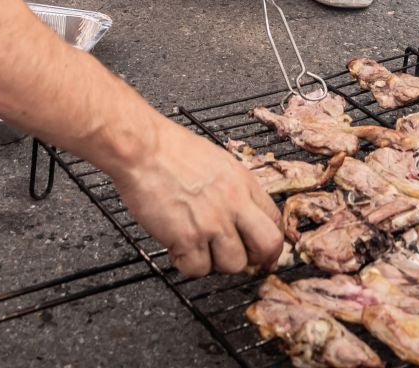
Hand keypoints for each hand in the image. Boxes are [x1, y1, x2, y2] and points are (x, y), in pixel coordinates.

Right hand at [111, 118, 282, 277]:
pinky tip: (177, 247)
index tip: (262, 251)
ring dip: (215, 262)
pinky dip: (186, 263)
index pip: (275, 221)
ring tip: (198, 247)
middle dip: (256, 258)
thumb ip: (234, 188)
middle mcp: (234, 203)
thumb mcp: (218, 161)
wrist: (143, 149)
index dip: (269, 242)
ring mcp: (212, 222)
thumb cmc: (170, 149)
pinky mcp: (187, 238)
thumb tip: (240, 212)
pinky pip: (198, 269)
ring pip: (234, 265)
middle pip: (267, 246)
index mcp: (243, 183)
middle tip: (239, 258)